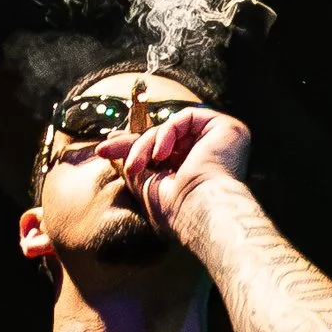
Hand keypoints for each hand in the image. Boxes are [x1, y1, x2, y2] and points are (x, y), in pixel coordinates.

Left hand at [118, 102, 251, 242]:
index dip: (132, 148)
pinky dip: (166, 133)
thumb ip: (134, 168)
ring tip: (134, 167)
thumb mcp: (147, 187)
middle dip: (131, 144)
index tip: (104, 150)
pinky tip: (160, 155)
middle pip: (164, 138)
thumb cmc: (177, 211)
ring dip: (145, 144)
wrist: (201, 213)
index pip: (162, 152)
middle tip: (103, 151)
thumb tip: (113, 152)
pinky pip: (186, 118)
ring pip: (171, 128)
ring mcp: (219, 141)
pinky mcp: (227, 128)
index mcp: (195, 172)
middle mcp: (210, 155)